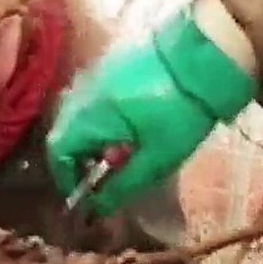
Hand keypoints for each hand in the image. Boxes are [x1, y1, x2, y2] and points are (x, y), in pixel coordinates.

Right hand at [47, 10, 255, 215]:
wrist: (205, 54)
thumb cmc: (180, 111)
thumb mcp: (156, 158)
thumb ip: (122, 186)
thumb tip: (97, 208)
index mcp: (86, 117)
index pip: (57, 153)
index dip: (67, 178)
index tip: (86, 196)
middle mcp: (81, 94)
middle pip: (66, 134)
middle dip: (82, 161)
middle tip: (108, 177)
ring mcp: (95, 75)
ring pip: (81, 117)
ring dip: (95, 140)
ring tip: (125, 152)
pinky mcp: (112, 64)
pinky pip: (95, 101)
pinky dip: (105, 121)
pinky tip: (133, 127)